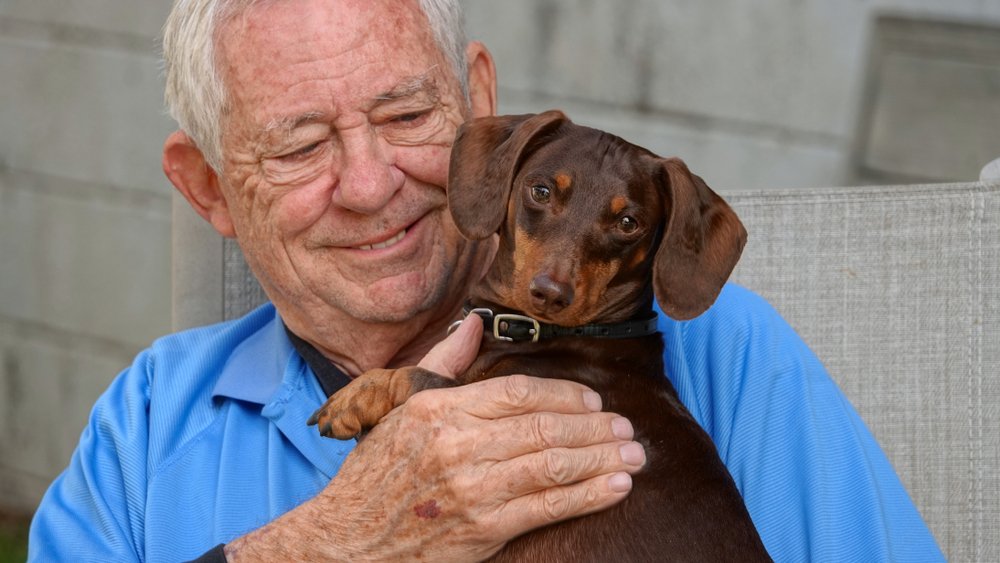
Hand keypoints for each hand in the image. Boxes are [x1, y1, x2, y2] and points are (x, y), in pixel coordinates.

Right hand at [225, 317, 644, 561]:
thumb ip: (443, 363)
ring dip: (601, 460)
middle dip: (595, 428)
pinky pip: (545, 507)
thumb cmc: (375, 475)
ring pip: (552, 465)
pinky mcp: (481, 528)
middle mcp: (455, 443)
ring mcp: (470, 487)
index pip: (517, 391)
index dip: (565, 395)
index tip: (594, 400)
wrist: (345, 543)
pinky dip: (585, 496)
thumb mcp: (400, 409)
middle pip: (543, 427)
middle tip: (627, 430)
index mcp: (438, 408)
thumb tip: (474, 324)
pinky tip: (614, 489)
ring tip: (634, 458)